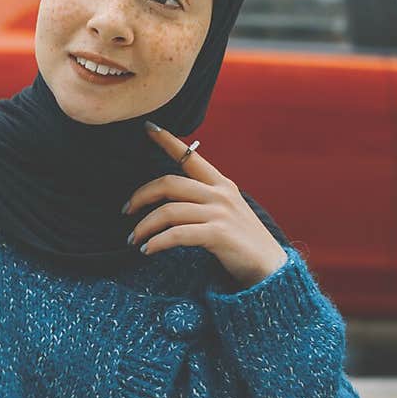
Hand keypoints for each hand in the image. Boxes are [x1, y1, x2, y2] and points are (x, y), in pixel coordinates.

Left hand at [123, 122, 288, 287]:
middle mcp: (220, 193)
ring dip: (144, 227)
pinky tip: (147, 251)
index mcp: (222, 184)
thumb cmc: (243, 244)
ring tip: (134, 240)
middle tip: (126, 211)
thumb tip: (172, 202)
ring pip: (168, 211)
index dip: (167, 141)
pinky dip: (158, 242)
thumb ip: (205, 201)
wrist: (271, 269)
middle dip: (141, 195)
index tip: (148, 127)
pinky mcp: (217, 234)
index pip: (190, 156)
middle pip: (169, 183)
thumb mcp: (227, 213)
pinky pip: (177, 234)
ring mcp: (220, 213)